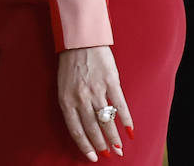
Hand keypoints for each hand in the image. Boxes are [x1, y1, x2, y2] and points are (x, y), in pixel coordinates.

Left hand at [58, 46, 132, 160]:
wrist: (80, 39)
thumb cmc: (70, 63)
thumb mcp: (63, 86)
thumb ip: (71, 104)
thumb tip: (83, 126)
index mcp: (66, 100)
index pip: (76, 130)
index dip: (85, 146)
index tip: (92, 157)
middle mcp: (81, 98)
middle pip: (93, 128)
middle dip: (102, 145)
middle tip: (109, 155)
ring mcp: (97, 90)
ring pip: (107, 120)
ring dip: (114, 137)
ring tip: (119, 149)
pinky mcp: (111, 82)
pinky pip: (120, 105)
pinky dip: (126, 119)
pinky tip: (130, 130)